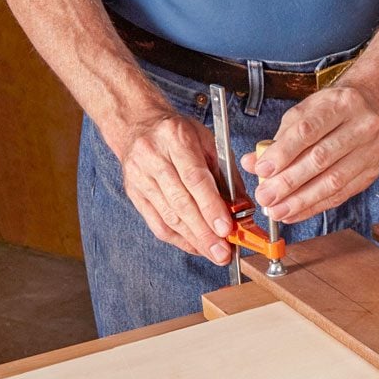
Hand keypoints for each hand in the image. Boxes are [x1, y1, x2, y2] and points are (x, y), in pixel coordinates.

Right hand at [113, 112, 233, 264]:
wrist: (138, 124)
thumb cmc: (179, 133)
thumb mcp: (209, 142)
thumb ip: (227, 175)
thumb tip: (244, 208)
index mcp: (175, 139)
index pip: (195, 179)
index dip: (211, 207)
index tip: (226, 229)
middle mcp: (153, 157)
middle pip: (181, 202)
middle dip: (205, 232)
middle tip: (223, 252)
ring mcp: (139, 177)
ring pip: (169, 216)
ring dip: (194, 239)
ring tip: (215, 254)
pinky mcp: (134, 193)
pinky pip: (156, 223)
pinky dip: (179, 239)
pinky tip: (196, 246)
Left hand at [243, 85, 378, 222]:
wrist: (369, 110)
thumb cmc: (330, 112)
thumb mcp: (302, 115)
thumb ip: (278, 139)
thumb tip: (252, 164)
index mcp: (341, 103)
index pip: (308, 130)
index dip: (283, 153)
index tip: (262, 170)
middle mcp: (362, 126)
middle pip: (321, 158)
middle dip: (289, 181)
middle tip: (265, 196)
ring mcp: (371, 151)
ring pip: (333, 181)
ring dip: (301, 200)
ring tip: (277, 210)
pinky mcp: (372, 172)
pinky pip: (341, 195)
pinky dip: (315, 206)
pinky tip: (295, 212)